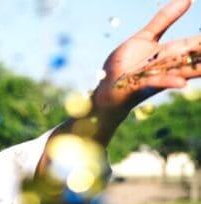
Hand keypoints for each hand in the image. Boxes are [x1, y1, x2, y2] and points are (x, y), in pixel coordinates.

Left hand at [94, 0, 199, 116]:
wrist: (108, 87)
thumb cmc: (126, 63)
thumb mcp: (145, 37)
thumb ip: (164, 19)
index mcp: (172, 52)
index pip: (196, 43)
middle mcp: (169, 65)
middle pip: (194, 58)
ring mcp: (158, 76)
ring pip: (182, 72)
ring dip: (197, 70)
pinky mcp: (143, 85)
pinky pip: (158, 84)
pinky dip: (169, 82)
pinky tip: (182, 83)